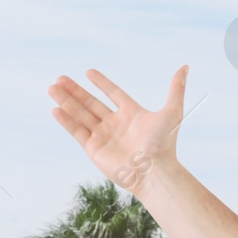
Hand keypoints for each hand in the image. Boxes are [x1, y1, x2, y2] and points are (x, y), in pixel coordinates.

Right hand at [46, 65, 188, 194]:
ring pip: (80, 114)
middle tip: (60, 78)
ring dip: (66, 101)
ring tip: (52, 87)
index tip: (89, 72)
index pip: (113, 94)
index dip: (102, 83)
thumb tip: (186, 66)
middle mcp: (115, 124)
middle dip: (75, 91)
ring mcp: (103, 136)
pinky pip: (77, 131)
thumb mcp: (172, 112)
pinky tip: (55, 108)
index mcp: (131, 114)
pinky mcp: (94, 149)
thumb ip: (176, 88)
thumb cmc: (164, 145)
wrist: (153, 171)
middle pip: (91, 103)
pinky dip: (66, 120)